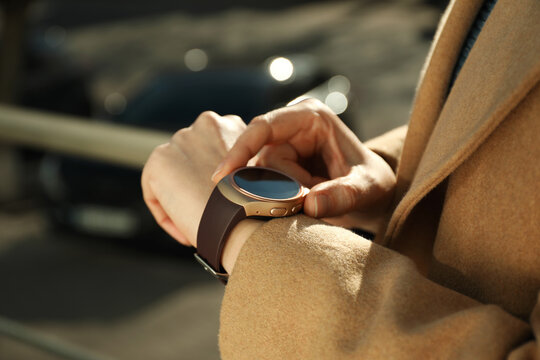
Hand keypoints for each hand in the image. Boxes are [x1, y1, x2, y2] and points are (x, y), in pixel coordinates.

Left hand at [141, 111, 245, 246]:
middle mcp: (202, 124)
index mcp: (229, 125)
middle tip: (208, 214)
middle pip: (191, 159)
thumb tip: (222, 183)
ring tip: (198, 225)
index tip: (223, 201)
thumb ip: (239, 167)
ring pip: (173, 177)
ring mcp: (179, 141)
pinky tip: (185, 233)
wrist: (242, 216)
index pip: (212, 148)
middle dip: (195, 185)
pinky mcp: (158, 161)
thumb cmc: (256, 205)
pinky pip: (155, 193)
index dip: (216, 178)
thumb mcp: (254, 175)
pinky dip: (168, 215)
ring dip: (182, 200)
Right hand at [212, 99, 395, 231]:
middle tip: (313, 205)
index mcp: (310, 116)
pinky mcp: (275, 167)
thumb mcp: (367, 188)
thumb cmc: (371, 183)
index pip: (264, 127)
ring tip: (315, 204)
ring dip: (283, 199)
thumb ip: (344, 195)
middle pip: (262, 161)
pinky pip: (262, 188)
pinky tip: (298, 207)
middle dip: (282, 190)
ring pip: (260, 179)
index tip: (220, 175)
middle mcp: (289, 128)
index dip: (240, 149)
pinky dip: (277, 202)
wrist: (370, 194)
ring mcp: (280, 147)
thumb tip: (311, 205)